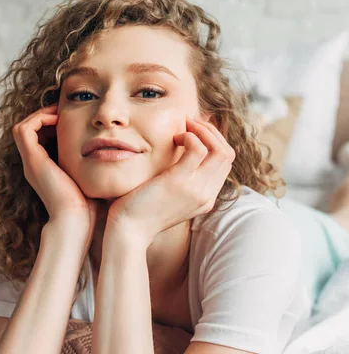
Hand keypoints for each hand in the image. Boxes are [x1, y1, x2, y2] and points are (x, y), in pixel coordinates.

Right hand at [12, 104, 99, 247]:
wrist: (77, 221)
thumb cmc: (90, 205)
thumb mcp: (92, 178)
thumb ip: (95, 164)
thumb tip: (116, 151)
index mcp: (45, 169)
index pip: (41, 137)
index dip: (53, 123)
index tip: (72, 116)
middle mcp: (34, 165)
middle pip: (30, 131)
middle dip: (47, 117)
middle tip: (66, 110)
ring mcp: (31, 163)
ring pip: (24, 127)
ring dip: (41, 115)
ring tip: (62, 111)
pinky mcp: (32, 160)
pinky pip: (24, 130)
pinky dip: (39, 119)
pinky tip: (60, 118)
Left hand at [105, 118, 235, 248]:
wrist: (128, 231)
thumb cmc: (139, 211)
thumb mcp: (166, 196)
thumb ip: (178, 180)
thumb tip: (177, 154)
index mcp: (205, 199)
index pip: (225, 164)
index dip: (214, 142)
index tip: (194, 131)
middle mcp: (206, 195)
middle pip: (228, 155)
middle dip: (211, 132)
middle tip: (190, 123)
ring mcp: (195, 190)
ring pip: (220, 150)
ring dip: (203, 131)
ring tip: (184, 126)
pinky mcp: (179, 182)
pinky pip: (198, 149)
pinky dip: (189, 136)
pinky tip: (174, 138)